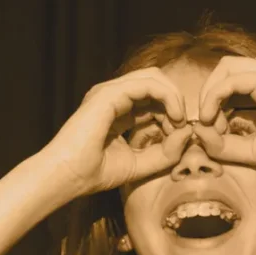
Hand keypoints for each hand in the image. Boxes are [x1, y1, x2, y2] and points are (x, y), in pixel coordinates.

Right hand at [35, 68, 194, 200]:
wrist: (68, 177)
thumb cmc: (95, 173)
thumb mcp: (140, 164)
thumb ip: (166, 151)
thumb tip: (188, 131)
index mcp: (118, 110)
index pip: (153, 99)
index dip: (172, 113)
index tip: (180, 137)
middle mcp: (114, 97)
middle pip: (156, 83)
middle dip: (175, 102)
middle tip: (181, 127)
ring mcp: (110, 92)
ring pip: (154, 77)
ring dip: (173, 97)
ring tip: (179, 120)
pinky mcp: (110, 94)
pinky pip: (147, 84)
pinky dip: (167, 96)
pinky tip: (174, 117)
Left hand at [191, 56, 255, 179]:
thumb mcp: (252, 148)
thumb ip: (224, 142)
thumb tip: (197, 132)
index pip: (234, 80)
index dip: (215, 101)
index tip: (213, 131)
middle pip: (227, 68)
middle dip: (209, 94)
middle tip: (208, 125)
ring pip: (227, 69)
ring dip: (209, 96)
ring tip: (211, 125)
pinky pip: (232, 80)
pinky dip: (214, 97)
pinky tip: (211, 119)